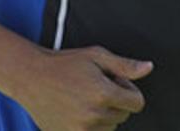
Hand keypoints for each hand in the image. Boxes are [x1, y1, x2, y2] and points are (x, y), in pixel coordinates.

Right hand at [14, 45, 152, 130]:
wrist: (31, 77)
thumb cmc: (64, 63)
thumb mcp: (97, 56)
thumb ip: (125, 65)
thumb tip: (149, 68)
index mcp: (103, 94)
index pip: (137, 103)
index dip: (129, 90)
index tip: (115, 82)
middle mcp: (93, 115)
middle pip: (124, 115)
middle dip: (117, 101)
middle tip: (97, 87)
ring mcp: (80, 129)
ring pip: (110, 127)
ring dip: (105, 115)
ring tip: (86, 97)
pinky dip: (91, 125)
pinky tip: (78, 110)